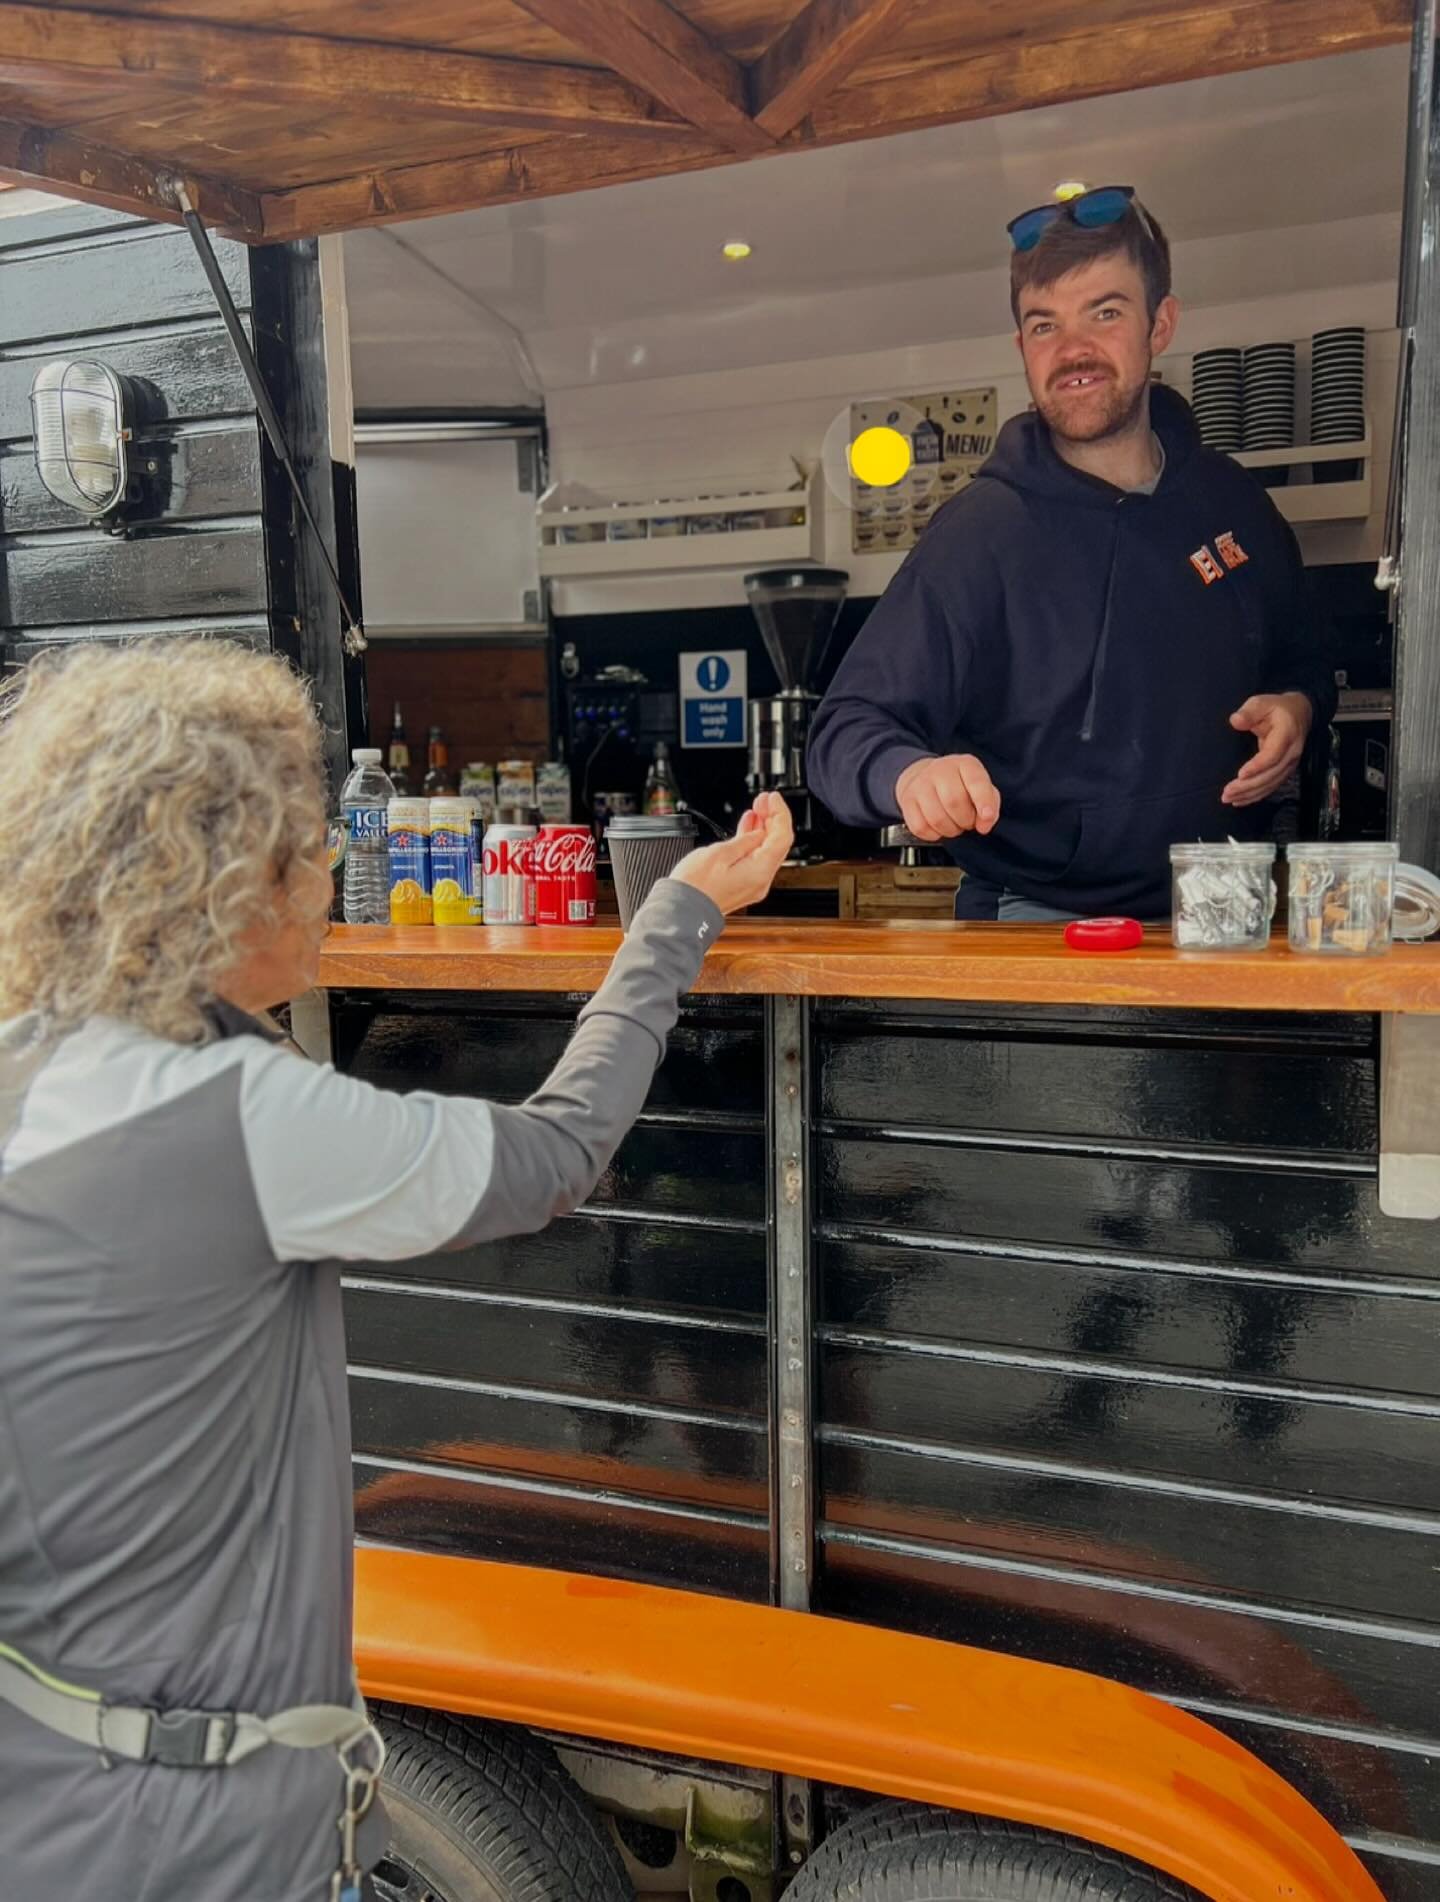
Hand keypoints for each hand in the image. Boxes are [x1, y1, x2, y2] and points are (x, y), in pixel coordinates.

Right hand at [671, 792, 792, 913]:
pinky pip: (756, 859)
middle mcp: (761, 880)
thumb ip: (744, 840)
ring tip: (757, 809)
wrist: (680, 910)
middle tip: (763, 799)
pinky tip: (748, 826)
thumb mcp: (719, 853)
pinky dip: (754, 841)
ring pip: (767, 850)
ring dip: (764, 828)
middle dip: (773, 818)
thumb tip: (758, 832)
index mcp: (760, 871)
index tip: (773, 798)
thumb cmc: (694, 886)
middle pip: (777, 843)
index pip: (782, 836)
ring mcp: (753, 884)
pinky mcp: (743, 885)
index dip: (780, 813)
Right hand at [896, 754, 1000, 841]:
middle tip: (967, 821)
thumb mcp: (980, 787)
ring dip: (950, 830)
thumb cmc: (958, 786)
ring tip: (953, 824)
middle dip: (965, 820)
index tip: (986, 817)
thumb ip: (990, 805)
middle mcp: (941, 770)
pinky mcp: (907, 800)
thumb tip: (984, 825)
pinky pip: (921, 827)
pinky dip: (933, 835)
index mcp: (965, 764)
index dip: (984, 801)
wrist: (924, 777)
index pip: (976, 781)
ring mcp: (921, 784)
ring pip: (937, 818)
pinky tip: (938, 827)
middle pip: (954, 802)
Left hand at [1223, 692, 1312, 806]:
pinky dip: (1255, 795)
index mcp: (1287, 735)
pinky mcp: (1284, 771)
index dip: (1257, 766)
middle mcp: (1291, 753)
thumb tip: (1235, 720)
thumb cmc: (1277, 708)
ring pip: (1270, 784)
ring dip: (1249, 794)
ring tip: (1228, 798)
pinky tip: (1240, 800)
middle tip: (1227, 792)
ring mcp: (1290, 764)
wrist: (1300, 713)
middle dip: (1248, 786)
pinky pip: (1271, 786)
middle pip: (1271, 774)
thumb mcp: (1262, 702)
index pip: (1273, 755)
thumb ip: (1249, 711)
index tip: (1241, 774)